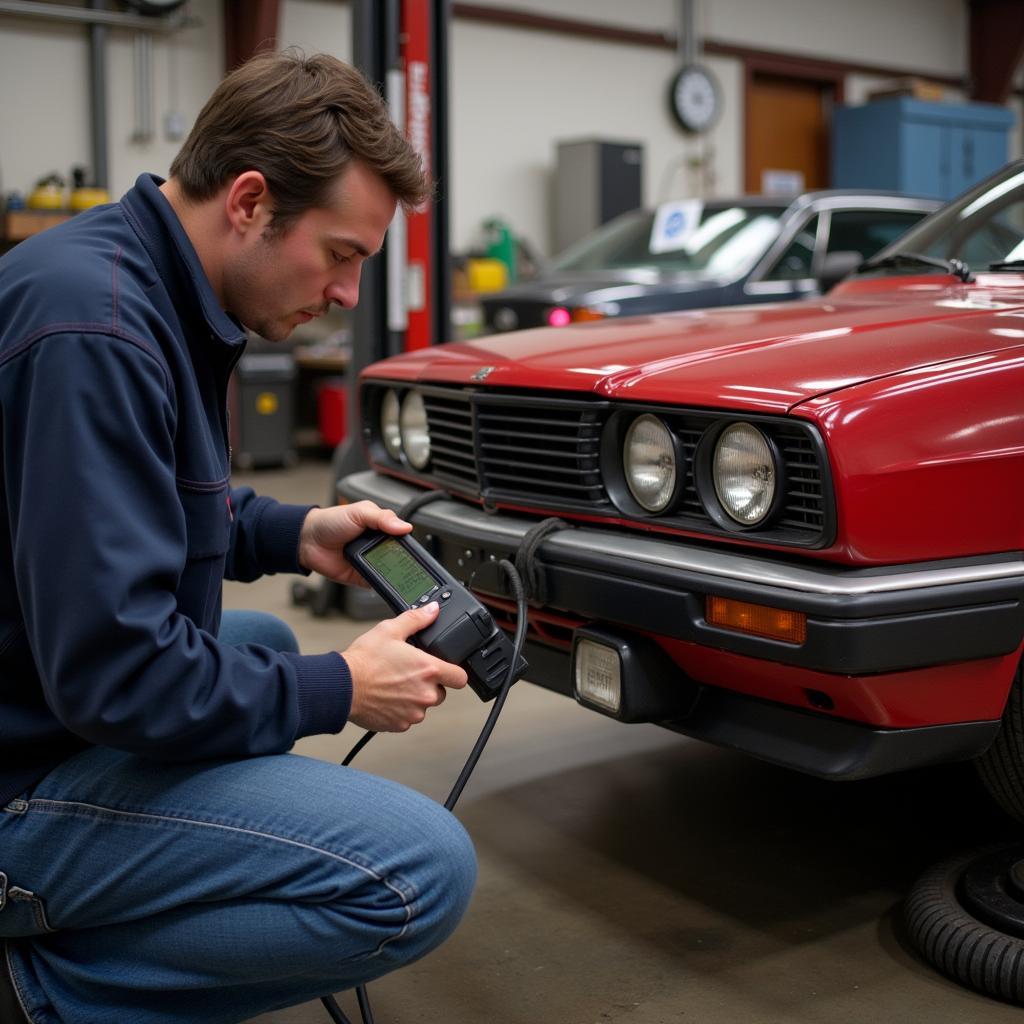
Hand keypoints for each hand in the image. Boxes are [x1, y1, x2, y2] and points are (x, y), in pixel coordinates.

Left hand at [298, 500, 410, 586]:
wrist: (308, 541)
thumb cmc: (330, 521)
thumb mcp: (359, 512)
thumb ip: (383, 518)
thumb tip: (405, 526)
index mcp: (381, 528)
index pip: (402, 537)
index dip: (409, 544)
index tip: (416, 552)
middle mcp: (377, 545)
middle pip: (399, 557)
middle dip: (405, 563)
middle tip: (412, 568)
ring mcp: (371, 562)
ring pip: (390, 571)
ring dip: (395, 574)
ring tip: (403, 577)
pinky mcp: (362, 577)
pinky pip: (377, 583)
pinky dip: (382, 585)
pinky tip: (388, 584)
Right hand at [342, 602, 468, 731]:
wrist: (342, 686)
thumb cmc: (364, 660)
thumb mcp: (390, 630)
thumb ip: (416, 619)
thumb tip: (432, 611)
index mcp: (428, 670)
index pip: (461, 678)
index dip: (455, 672)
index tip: (446, 670)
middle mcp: (425, 694)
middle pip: (442, 692)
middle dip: (430, 684)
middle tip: (410, 674)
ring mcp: (414, 712)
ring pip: (423, 705)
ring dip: (414, 697)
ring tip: (395, 684)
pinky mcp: (400, 725)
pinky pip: (408, 717)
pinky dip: (401, 710)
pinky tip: (387, 697)